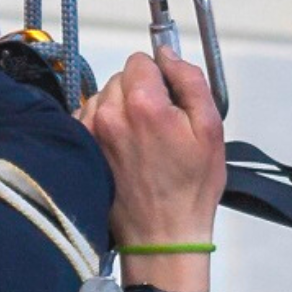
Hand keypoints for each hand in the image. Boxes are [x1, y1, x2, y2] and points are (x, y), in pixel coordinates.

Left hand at [79, 45, 226, 264]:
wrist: (162, 235)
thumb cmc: (188, 191)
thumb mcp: (210, 128)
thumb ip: (190, 80)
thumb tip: (169, 56)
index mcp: (143, 104)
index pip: (141, 60)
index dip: (160, 76)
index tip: (169, 98)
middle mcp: (110, 114)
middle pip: (121, 77)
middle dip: (141, 93)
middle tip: (161, 125)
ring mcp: (91, 131)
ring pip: (104, 97)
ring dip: (121, 109)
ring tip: (142, 141)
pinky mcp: (82, 148)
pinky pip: (90, 118)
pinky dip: (105, 126)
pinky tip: (124, 149)